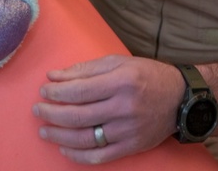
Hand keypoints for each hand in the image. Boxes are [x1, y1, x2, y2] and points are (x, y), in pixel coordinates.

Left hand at [34, 55, 182, 163]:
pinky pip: (99, 156)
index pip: (79, 90)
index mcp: (121, 81)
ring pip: (85, 138)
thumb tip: (55, 76)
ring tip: (44, 130)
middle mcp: (124, 107)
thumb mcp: (119, 62)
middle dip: (52, 113)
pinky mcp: (131, 147)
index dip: (57, 92)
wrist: (180, 99)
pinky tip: (64, 148)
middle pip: (78, 115)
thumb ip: (86, 69)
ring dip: (59, 136)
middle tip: (37, 110)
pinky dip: (78, 155)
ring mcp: (128, 130)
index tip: (44, 90)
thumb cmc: (147, 75)